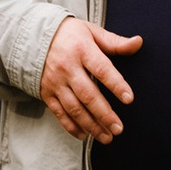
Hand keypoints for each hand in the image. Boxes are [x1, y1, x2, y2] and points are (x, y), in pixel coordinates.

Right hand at [40, 17, 140, 143]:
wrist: (31, 37)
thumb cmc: (69, 35)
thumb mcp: (91, 32)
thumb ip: (115, 42)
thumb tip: (139, 42)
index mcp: (81, 50)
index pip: (102, 69)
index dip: (116, 84)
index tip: (129, 99)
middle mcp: (67, 67)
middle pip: (88, 94)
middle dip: (104, 114)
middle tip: (119, 129)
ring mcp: (55, 82)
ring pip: (74, 107)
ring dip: (91, 125)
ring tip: (106, 137)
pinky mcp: (46, 93)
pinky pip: (59, 112)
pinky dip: (71, 126)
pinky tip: (84, 135)